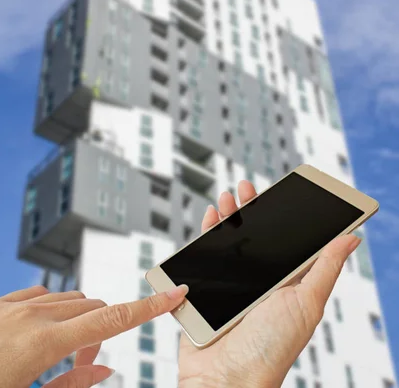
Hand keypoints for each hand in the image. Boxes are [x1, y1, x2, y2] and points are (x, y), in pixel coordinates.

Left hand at [0, 283, 187, 387]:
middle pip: (92, 309)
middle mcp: (31, 314)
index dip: (148, 307)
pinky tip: (37, 333)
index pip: (111, 320)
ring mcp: (10, 304)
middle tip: (83, 368)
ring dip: (78, 323)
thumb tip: (106, 373)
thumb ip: (70, 387)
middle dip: (101, 333)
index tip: (175, 293)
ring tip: (58, 357)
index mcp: (43, 343)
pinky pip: (39, 296)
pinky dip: (52, 311)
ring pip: (67, 300)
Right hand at [178, 181, 360, 387]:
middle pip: (254, 236)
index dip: (283, 215)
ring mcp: (230, 285)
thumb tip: (352, 236)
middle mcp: (258, 281)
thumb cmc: (271, 348)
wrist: (226, 379)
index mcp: (285, 283)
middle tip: (247, 187)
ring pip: (228, 241)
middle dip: (250, 208)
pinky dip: (206, 233)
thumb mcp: (306, 302)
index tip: (282, 192)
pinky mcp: (204, 290)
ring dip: (228, 215)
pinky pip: (203, 254)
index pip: (286, 240)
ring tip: (228, 196)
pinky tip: (211, 217)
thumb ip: (325, 267)